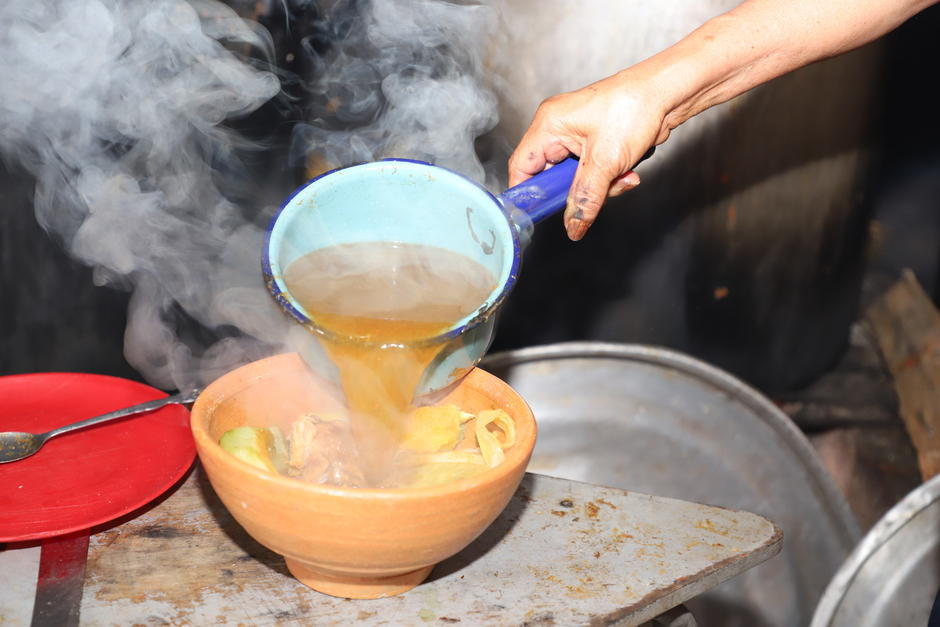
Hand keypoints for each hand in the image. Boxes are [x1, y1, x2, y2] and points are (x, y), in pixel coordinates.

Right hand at [508, 71, 670, 240]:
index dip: (528, 193)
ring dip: (599, 186)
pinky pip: (593, 172)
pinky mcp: (596, 142)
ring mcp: (578, 135)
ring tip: (621, 176)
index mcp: (548, 124)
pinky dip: (610, 178)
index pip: (522, 167)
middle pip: (551, 177)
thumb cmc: (634, 107)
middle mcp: (558, 128)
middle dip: (577, 190)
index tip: (539, 213)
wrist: (669, 93)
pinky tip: (627, 170)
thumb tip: (573, 226)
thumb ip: (585, 199)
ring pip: (576, 179)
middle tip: (594, 194)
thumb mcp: (605, 162)